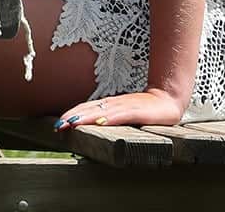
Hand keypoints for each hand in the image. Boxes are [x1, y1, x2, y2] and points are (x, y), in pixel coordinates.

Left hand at [54, 87, 184, 132]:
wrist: (168, 98)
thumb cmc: (144, 108)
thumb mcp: (122, 113)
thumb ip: (108, 116)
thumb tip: (89, 124)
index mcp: (109, 104)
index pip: (86, 109)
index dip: (71, 115)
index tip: (57, 124)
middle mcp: (114, 104)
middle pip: (90, 109)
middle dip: (72, 118)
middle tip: (57, 126)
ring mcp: (126, 106)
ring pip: (102, 112)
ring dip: (85, 117)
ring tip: (71, 123)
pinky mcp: (139, 111)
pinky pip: (122, 114)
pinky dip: (110, 118)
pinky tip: (100, 121)